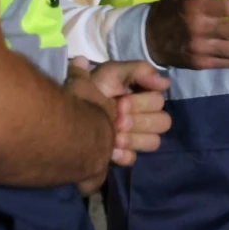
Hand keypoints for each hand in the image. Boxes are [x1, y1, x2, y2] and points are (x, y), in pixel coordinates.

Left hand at [64, 58, 171, 193]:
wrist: (62, 123)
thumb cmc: (87, 95)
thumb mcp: (110, 73)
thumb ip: (139, 70)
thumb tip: (166, 83)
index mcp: (139, 97)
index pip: (160, 101)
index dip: (142, 104)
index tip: (120, 103)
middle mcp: (140, 117)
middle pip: (163, 122)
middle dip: (139, 122)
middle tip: (117, 120)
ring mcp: (133, 138)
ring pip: (154, 142)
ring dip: (134, 139)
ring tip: (114, 139)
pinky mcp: (121, 156)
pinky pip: (133, 159)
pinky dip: (122, 155)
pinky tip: (110, 152)